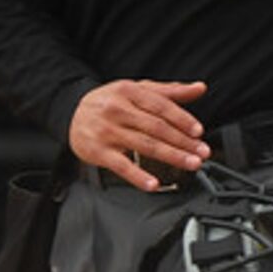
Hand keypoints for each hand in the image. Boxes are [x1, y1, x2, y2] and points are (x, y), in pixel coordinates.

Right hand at [67, 79, 208, 190]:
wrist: (71, 114)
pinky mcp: (98, 152)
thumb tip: (199, 88)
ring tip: (189, 164)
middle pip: (156, 128)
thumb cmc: (107, 102)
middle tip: (201, 153)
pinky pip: (121, 166)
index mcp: (129, 92)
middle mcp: (117, 110)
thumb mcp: (136, 90)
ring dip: (171, 157)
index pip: (161, 106)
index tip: (198, 132)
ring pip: (144, 145)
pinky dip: (138, 176)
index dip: (182, 120)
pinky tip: (153, 183)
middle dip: (183, 142)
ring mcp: (107, 132)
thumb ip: (169, 91)